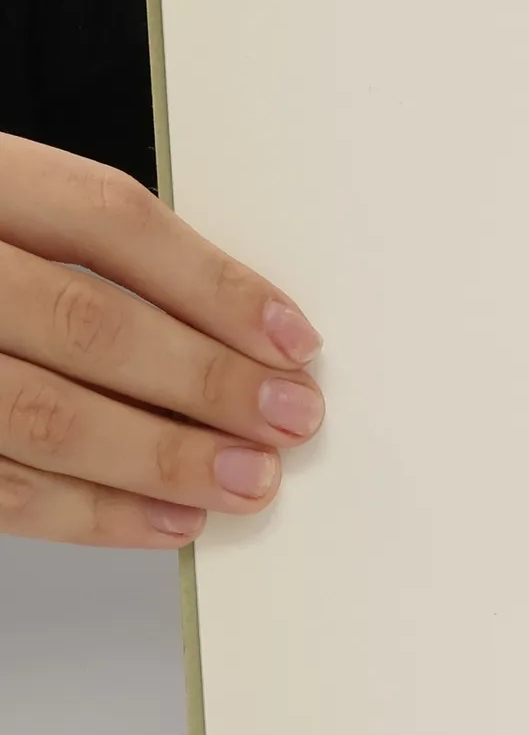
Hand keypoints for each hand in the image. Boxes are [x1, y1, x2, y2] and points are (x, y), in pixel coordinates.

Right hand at [0, 133, 323, 547]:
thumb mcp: (6, 216)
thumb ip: (86, 256)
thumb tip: (239, 334)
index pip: (107, 219)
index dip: (214, 283)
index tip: (293, 339)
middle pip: (87, 321)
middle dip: (206, 381)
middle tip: (289, 418)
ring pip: (44, 414)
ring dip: (164, 458)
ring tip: (247, 479)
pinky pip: (1, 490)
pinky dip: (95, 514)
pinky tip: (169, 518)